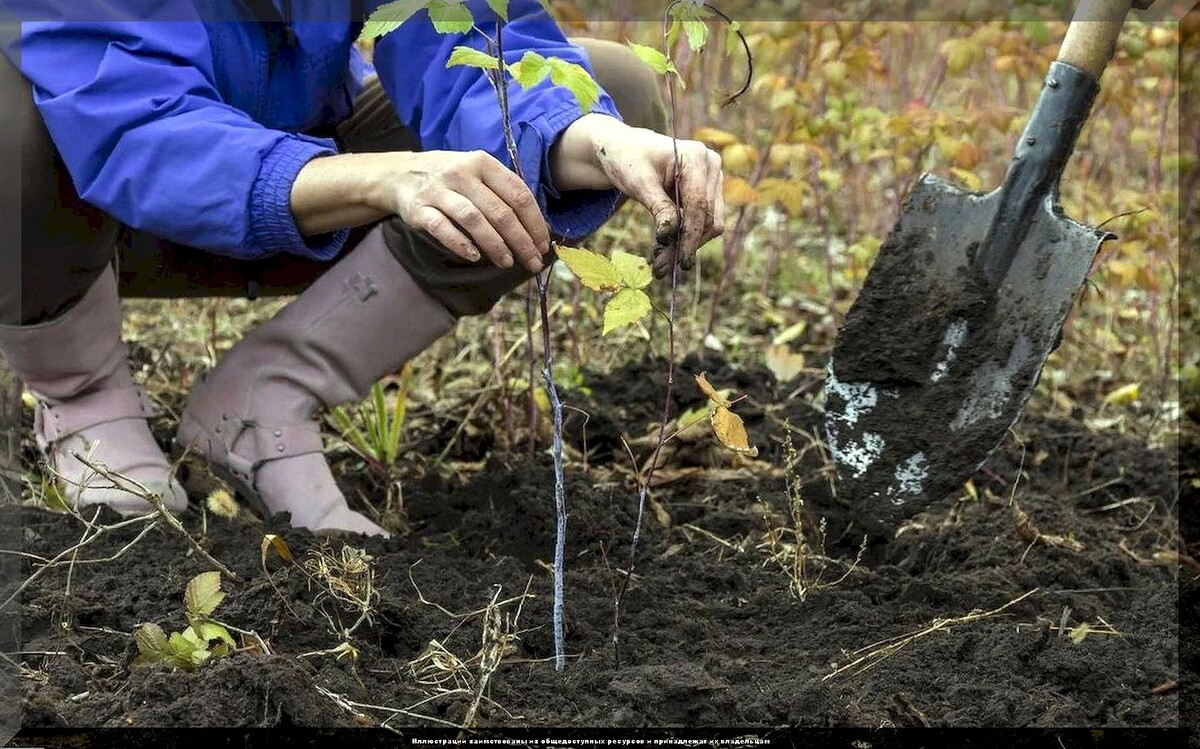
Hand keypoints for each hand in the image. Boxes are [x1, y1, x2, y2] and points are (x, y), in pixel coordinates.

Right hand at [386, 150, 551, 272]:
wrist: (401, 174)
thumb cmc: (451, 179)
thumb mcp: (478, 173)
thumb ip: (503, 193)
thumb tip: (536, 228)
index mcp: (483, 163)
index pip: (517, 194)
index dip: (534, 222)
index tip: (543, 244)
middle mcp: (462, 173)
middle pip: (499, 211)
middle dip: (521, 240)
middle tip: (532, 262)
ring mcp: (439, 191)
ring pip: (474, 220)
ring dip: (495, 244)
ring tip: (507, 262)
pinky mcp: (419, 209)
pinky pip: (442, 228)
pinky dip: (460, 243)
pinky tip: (474, 257)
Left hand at [550, 114, 724, 277]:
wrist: (623, 149)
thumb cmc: (627, 159)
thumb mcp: (639, 183)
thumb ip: (659, 207)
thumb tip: (671, 235)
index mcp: (696, 157)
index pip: (699, 205)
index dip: (689, 235)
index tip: (678, 261)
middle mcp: (711, 166)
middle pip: (707, 218)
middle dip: (685, 245)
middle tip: (661, 268)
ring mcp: (711, 179)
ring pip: (708, 224)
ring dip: (685, 244)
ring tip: (659, 261)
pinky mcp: (706, 192)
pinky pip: (701, 221)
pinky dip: (684, 237)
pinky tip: (664, 248)